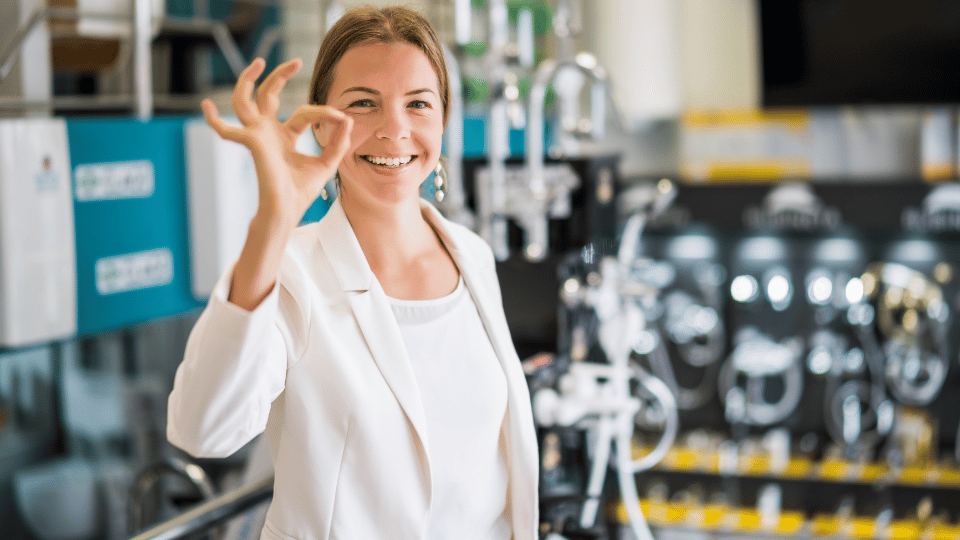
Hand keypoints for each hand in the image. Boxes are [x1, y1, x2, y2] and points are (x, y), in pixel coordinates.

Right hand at [202, 57, 352, 229]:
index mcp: (284, 135)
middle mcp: (268, 132)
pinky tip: (206, 106)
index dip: (324, 112)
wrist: (289, 209)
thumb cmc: (302, 191)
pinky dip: (214, 120)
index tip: (342, 118)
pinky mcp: (251, 142)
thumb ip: (338, 141)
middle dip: (280, 76)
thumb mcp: (327, 162)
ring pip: (244, 101)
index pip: (303, 112)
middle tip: (296, 62)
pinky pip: (226, 130)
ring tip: (258, 62)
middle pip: (268, 95)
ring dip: (248, 80)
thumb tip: (348, 119)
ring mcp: (257, 135)